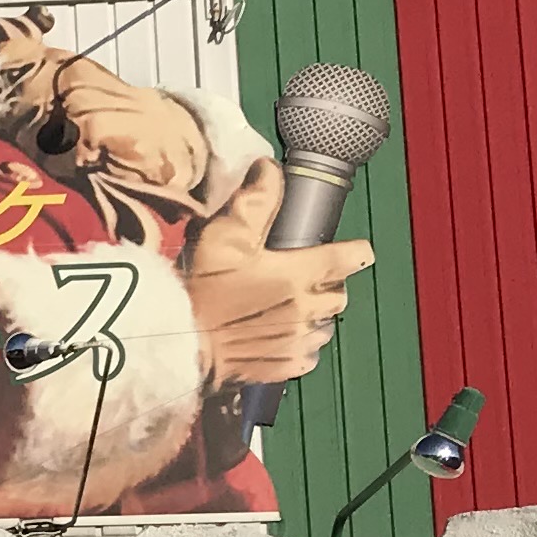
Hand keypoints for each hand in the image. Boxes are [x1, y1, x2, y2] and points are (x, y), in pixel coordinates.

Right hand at [182, 158, 373, 385]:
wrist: (181, 345)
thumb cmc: (202, 292)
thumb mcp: (223, 237)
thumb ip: (254, 201)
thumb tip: (270, 169)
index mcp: (299, 274)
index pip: (349, 258)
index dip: (354, 251)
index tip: (353, 250)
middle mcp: (307, 309)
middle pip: (340, 295)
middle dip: (331, 285)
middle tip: (307, 278)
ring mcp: (297, 342)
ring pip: (325, 326)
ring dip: (315, 316)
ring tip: (289, 308)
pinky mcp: (284, 367)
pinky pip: (307, 356)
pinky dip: (300, 346)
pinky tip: (279, 337)